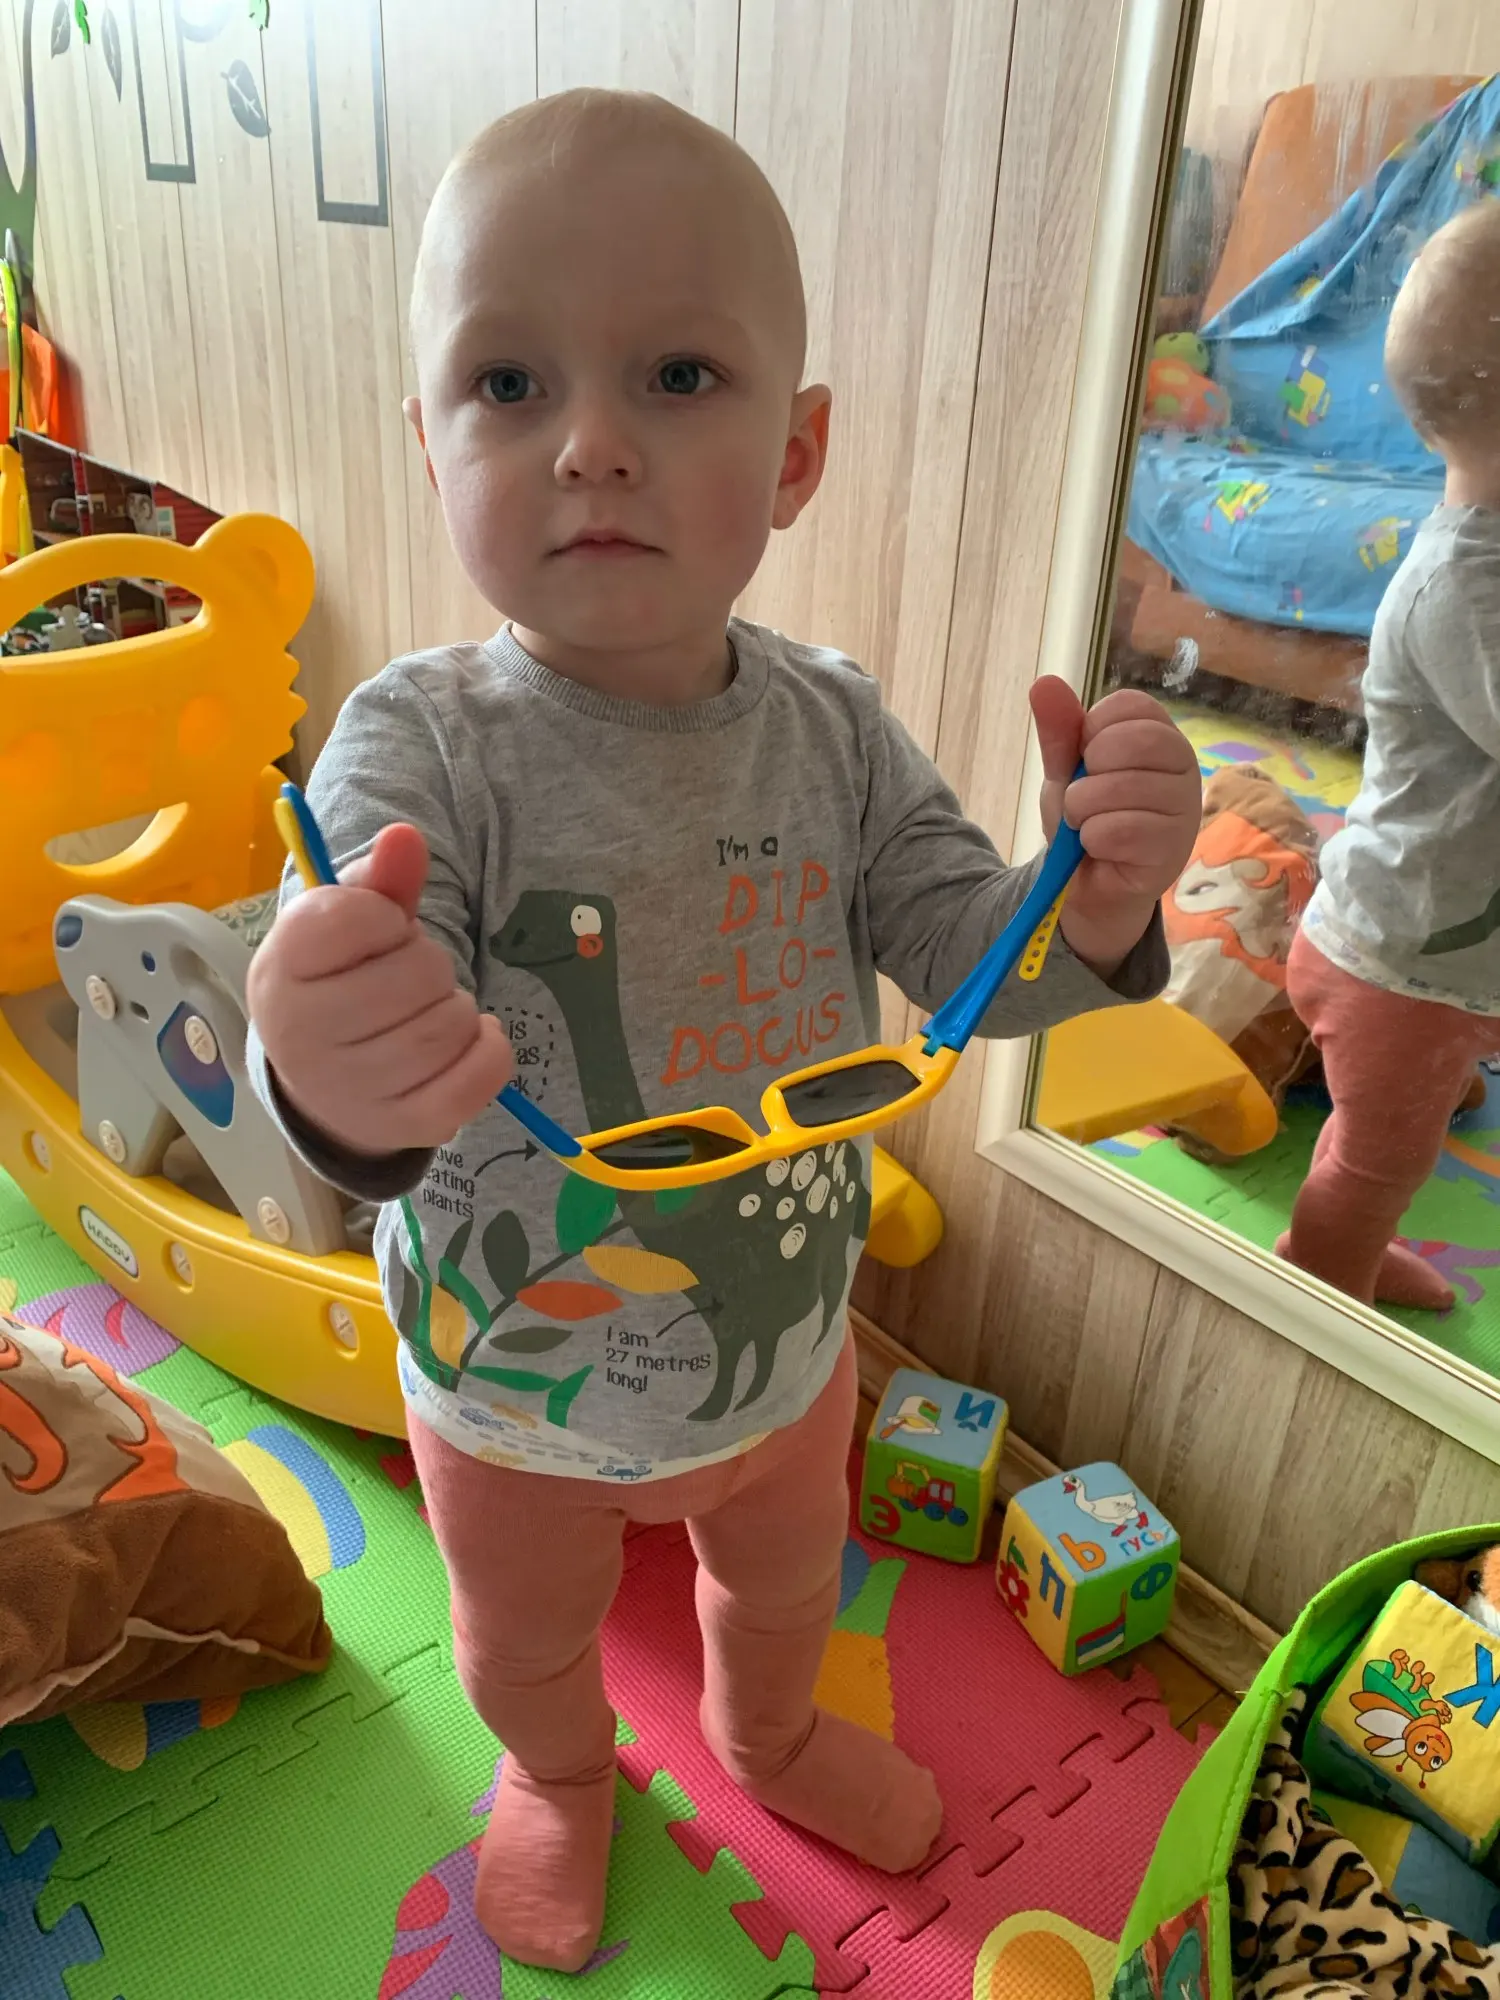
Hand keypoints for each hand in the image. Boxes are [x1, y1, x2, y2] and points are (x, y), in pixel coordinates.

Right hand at [246, 823, 513, 1156]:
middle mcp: (304, 1035)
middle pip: (419, 973)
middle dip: (428, 966)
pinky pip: (481, 1073)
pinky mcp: (406, 1126)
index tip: (373, 933)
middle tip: (405, 980)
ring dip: (456, 1008)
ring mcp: (354, 1089)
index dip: (383, 917)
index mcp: (280, 969)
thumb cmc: (337, 985)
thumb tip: (405, 837)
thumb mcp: (343, 926)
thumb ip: (377, 880)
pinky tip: (468, 1040)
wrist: (321, 1087)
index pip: (356, 917)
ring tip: (425, 1012)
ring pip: (452, 1024)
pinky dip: (490, 1048)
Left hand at [1029, 677, 1200, 978]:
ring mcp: (1184, 810)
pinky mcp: (1173, 851)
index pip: (1130, 705)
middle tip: (1083, 795)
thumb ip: (1059, 729)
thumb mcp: (1065, 770)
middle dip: (1088, 771)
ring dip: (1082, 810)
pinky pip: (1119, 829)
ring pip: (1120, 789)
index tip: (1086, 758)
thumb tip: (1044, 682)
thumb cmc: (1086, 818)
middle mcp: (1184, 767)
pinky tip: (1100, 847)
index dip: (1092, 730)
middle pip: (1132, 742)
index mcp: (1161, 736)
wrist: (1086, 884)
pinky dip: (1092, 838)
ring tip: (1087, 824)